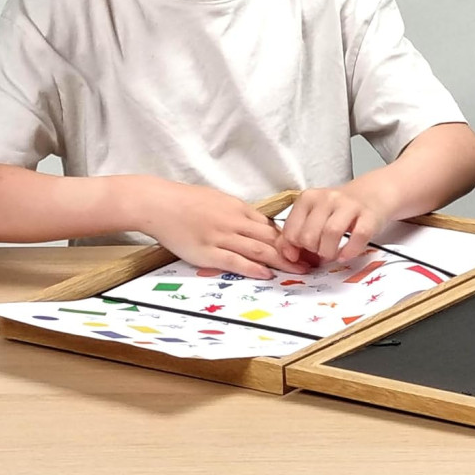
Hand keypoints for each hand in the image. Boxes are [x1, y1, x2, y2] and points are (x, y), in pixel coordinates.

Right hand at [127, 177, 310, 277]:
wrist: (160, 203)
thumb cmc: (187, 201)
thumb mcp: (219, 201)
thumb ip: (239, 214)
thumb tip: (258, 224)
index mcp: (239, 209)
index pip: (272, 226)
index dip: (292, 238)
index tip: (308, 248)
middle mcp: (234, 222)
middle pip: (272, 238)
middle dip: (296, 251)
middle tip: (314, 262)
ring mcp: (221, 237)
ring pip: (258, 249)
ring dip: (282, 261)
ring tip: (300, 271)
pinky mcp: (207, 251)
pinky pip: (234, 260)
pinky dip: (252, 267)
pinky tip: (267, 274)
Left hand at [279, 187, 384, 263]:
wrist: (369, 197)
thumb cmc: (337, 212)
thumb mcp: (313, 217)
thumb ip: (295, 235)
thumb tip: (289, 256)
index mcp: (308, 198)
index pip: (291, 231)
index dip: (295, 248)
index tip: (303, 252)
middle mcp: (327, 198)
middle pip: (309, 235)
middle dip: (313, 251)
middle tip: (320, 252)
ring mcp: (349, 205)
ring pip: (331, 233)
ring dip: (329, 252)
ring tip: (332, 254)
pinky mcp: (369, 215)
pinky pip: (358, 236)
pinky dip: (350, 251)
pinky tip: (346, 254)